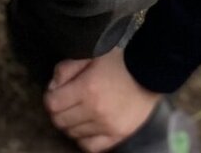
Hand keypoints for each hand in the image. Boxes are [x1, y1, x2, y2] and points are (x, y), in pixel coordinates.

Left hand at [45, 49, 161, 152]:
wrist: (150, 73)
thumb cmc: (118, 62)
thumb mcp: (90, 56)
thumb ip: (66, 69)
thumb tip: (52, 88)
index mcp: (86, 88)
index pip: (52, 104)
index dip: (50, 97)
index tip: (56, 93)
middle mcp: (95, 110)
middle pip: (60, 121)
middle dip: (58, 111)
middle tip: (66, 103)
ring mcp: (107, 126)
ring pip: (73, 134)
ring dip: (72, 124)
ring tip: (80, 112)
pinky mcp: (118, 136)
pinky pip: (90, 146)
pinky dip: (85, 139)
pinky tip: (88, 127)